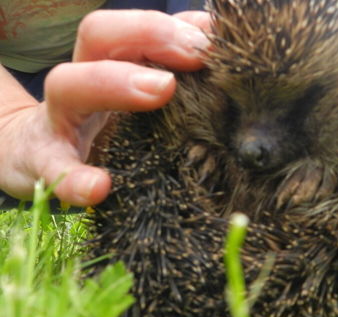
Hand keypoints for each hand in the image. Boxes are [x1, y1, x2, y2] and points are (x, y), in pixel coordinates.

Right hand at [0, 10, 210, 205]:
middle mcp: (84, 80)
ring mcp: (60, 119)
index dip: (174, 27)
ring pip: (69, 85)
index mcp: (110, 62)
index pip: (136, 28)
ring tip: (163, 89)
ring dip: (114, 83)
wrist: (40, 154)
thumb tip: (215, 45)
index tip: (213, 40)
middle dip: (150, 34)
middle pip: (100, 35)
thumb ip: (175, 69)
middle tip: (196, 53)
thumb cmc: (104, 121)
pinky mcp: (46, 163)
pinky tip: (99, 187)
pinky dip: (75, 177)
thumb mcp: (137, 90)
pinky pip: (56, 167)